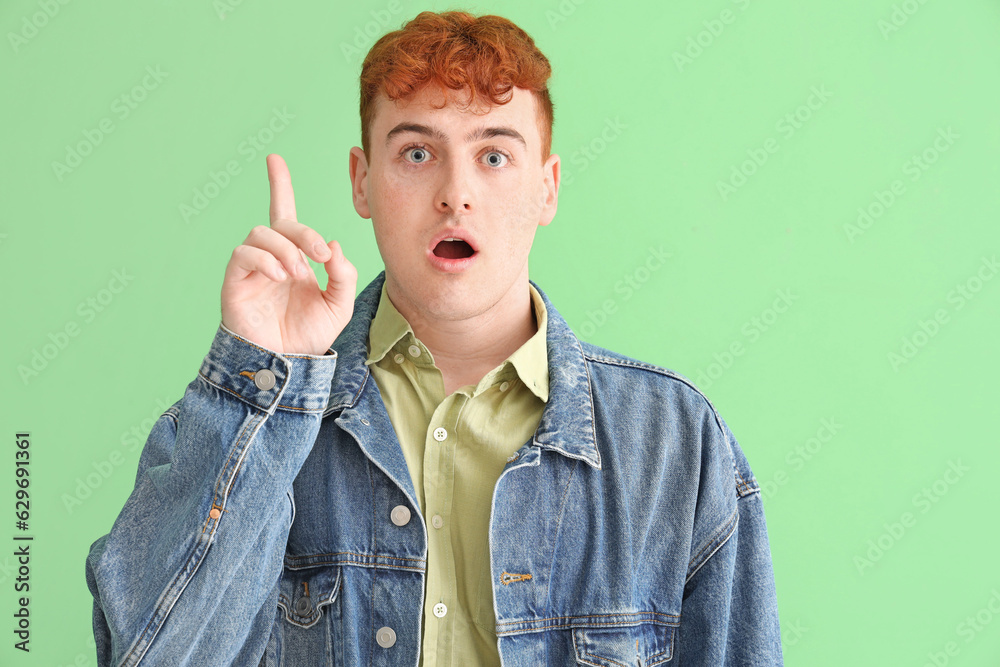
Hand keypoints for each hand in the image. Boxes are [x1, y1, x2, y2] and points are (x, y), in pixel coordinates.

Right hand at [220, 154, 357, 355]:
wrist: (286, 365)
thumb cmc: (309, 336)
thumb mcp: (340, 304)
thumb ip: (344, 275)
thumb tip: (333, 245)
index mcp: (294, 257)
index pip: (285, 215)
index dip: (280, 186)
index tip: (274, 158)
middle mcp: (271, 258)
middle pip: (281, 223)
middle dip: (305, 233)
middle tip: (321, 256)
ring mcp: (251, 269)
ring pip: (261, 234)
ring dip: (286, 249)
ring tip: (298, 274)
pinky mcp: (235, 282)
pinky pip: (243, 254)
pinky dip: (264, 260)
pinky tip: (280, 276)